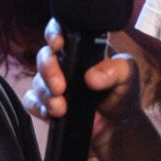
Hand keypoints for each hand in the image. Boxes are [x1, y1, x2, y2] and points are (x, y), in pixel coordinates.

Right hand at [25, 23, 160, 160]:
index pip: (62, 31)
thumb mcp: (129, 76)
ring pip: (37, 80)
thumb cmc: (123, 95)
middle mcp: (65, 63)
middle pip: (44, 56)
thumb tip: (91, 77)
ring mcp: (55, 84)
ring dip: (45, 93)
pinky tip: (53, 113)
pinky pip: (31, 101)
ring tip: (60, 107)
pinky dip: (38, 107)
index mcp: (83, 48)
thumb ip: (116, 70)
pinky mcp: (47, 104)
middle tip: (60, 86)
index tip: (58, 44)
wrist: (118, 128)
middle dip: (48, 69)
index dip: (55, 33)